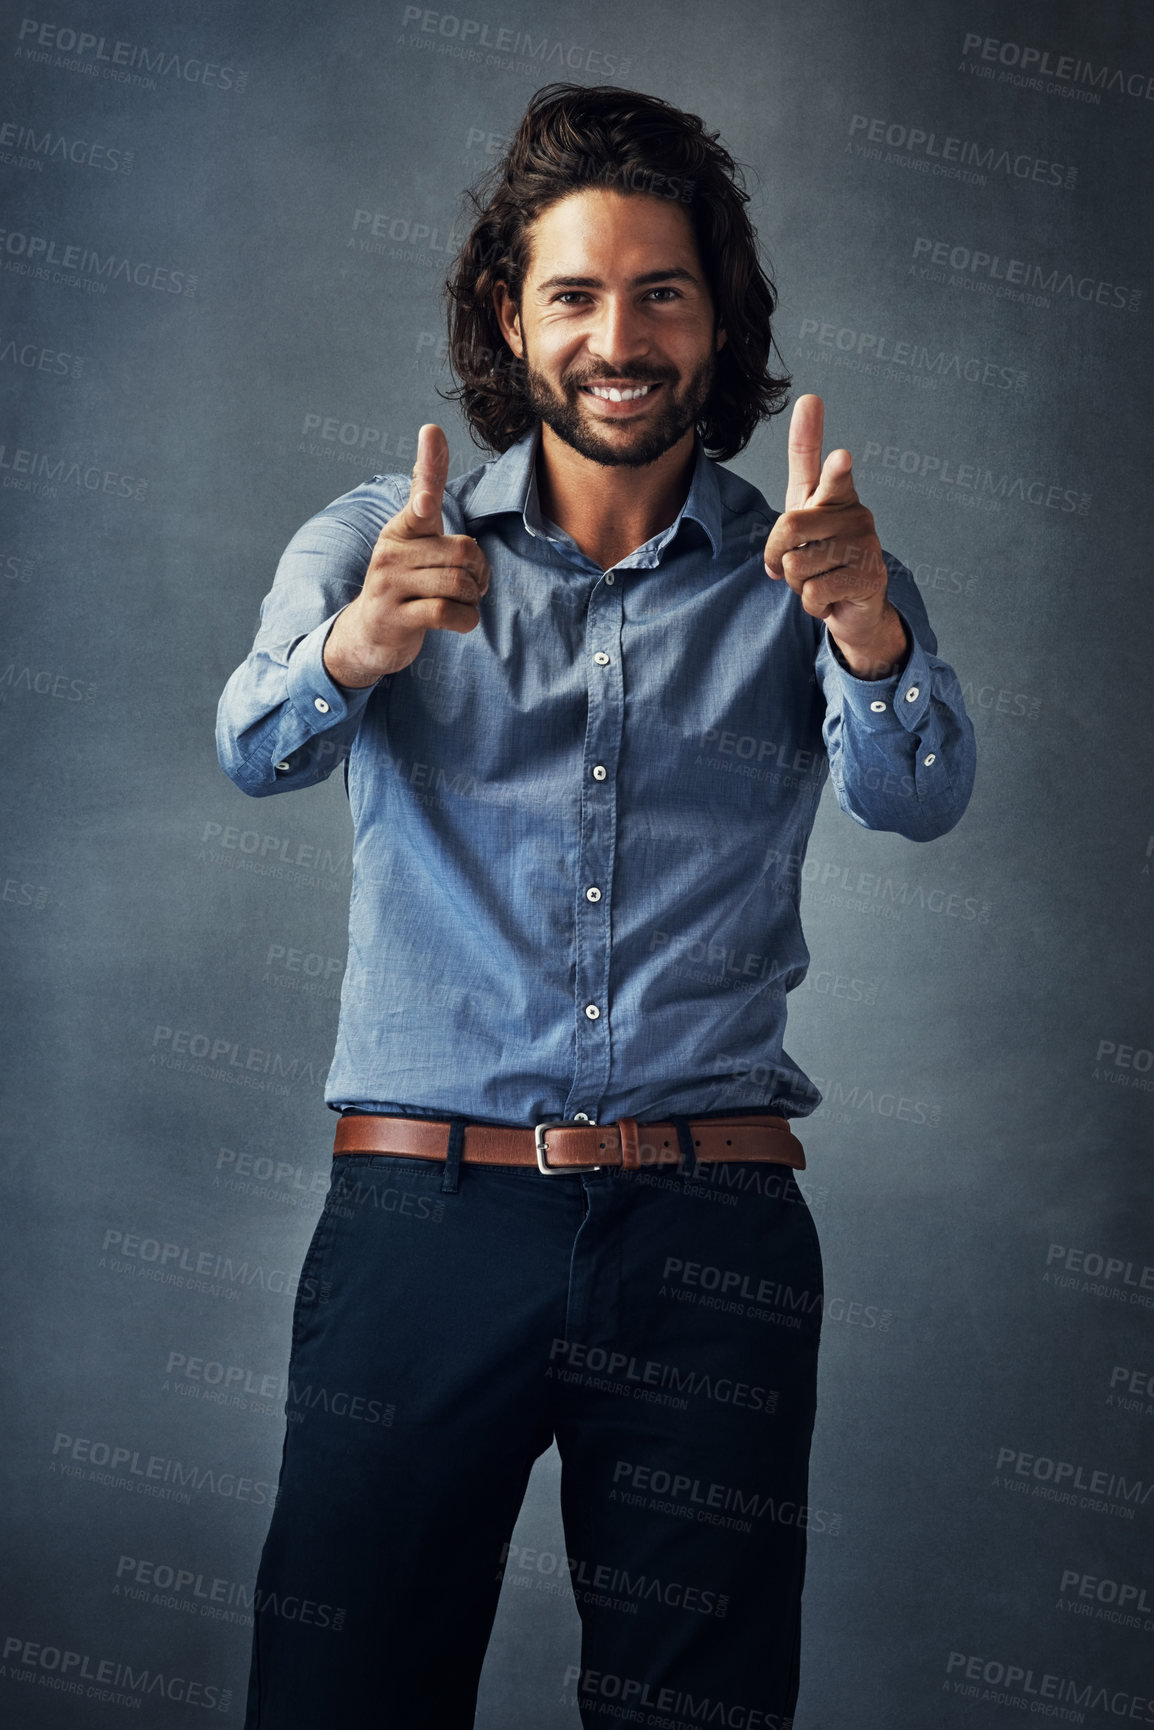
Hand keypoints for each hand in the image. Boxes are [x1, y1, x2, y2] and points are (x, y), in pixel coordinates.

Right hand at [323, 424, 490, 687]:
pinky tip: (459, 620)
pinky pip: (448, 613)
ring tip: (463, 602)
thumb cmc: (403, 583)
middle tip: (471, 585)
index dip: (430, 467)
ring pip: (459, 583)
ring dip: (473, 599)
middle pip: (464, 551)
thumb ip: (425, 497)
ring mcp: (389, 585)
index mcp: (402, 529)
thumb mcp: (412, 539)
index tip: (431, 431)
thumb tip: (430, 434)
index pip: (422, 493)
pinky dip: (466, 620)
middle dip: (480, 573)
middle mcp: (391, 551)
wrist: (368, 634)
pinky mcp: (395, 617)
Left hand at [762, 395, 906, 677]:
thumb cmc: (823, 556)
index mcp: (836, 496)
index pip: (826, 469)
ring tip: (820, 579)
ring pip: (797, 566)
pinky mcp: (869, 577)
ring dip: (796, 584)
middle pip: (789, 527)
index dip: (818, 445)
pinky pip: (813, 593)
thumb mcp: (802, 520)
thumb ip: (793, 498)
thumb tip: (806, 413)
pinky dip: (812, 604)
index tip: (821, 422)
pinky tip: (831, 597)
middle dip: (778, 555)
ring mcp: (866, 544)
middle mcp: (855, 514)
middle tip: (792, 564)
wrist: (852, 605)